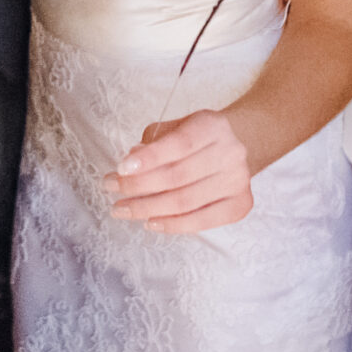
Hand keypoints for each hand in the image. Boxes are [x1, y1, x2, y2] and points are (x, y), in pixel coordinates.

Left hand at [105, 108, 254, 233]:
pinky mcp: (240, 205)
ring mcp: (238, 181)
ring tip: (122, 209)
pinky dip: (173, 225)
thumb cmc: (196, 138)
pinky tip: (150, 222)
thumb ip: (154, 141)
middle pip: (178, 176)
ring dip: (148, 208)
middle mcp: (230, 153)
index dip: (149, 158)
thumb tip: (131, 163)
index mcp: (213, 126)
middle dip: (138, 186)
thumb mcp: (176, 127)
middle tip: (111, 189)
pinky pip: (202, 221)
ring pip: (186, 201)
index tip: (120, 169)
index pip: (179, 144)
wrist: (235, 148)